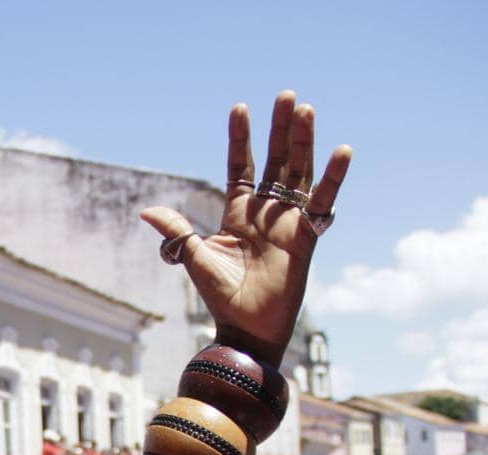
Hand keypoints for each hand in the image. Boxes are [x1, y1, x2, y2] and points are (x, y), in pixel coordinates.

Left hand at [144, 92, 350, 362]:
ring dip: (303, 142)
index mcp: (238, 213)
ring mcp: (288, 222)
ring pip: (298, 173)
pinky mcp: (307, 236)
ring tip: (305, 109)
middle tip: (285, 95)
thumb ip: (178, 230)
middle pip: (276, 161)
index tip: (240, 108)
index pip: (241, 166)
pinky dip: (333, 178)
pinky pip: (323, 203)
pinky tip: (340, 151)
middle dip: (279, 129)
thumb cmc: (221, 297)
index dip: (240, 139)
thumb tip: (147, 210)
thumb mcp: (195, 258)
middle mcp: (266, 212)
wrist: (245, 328)